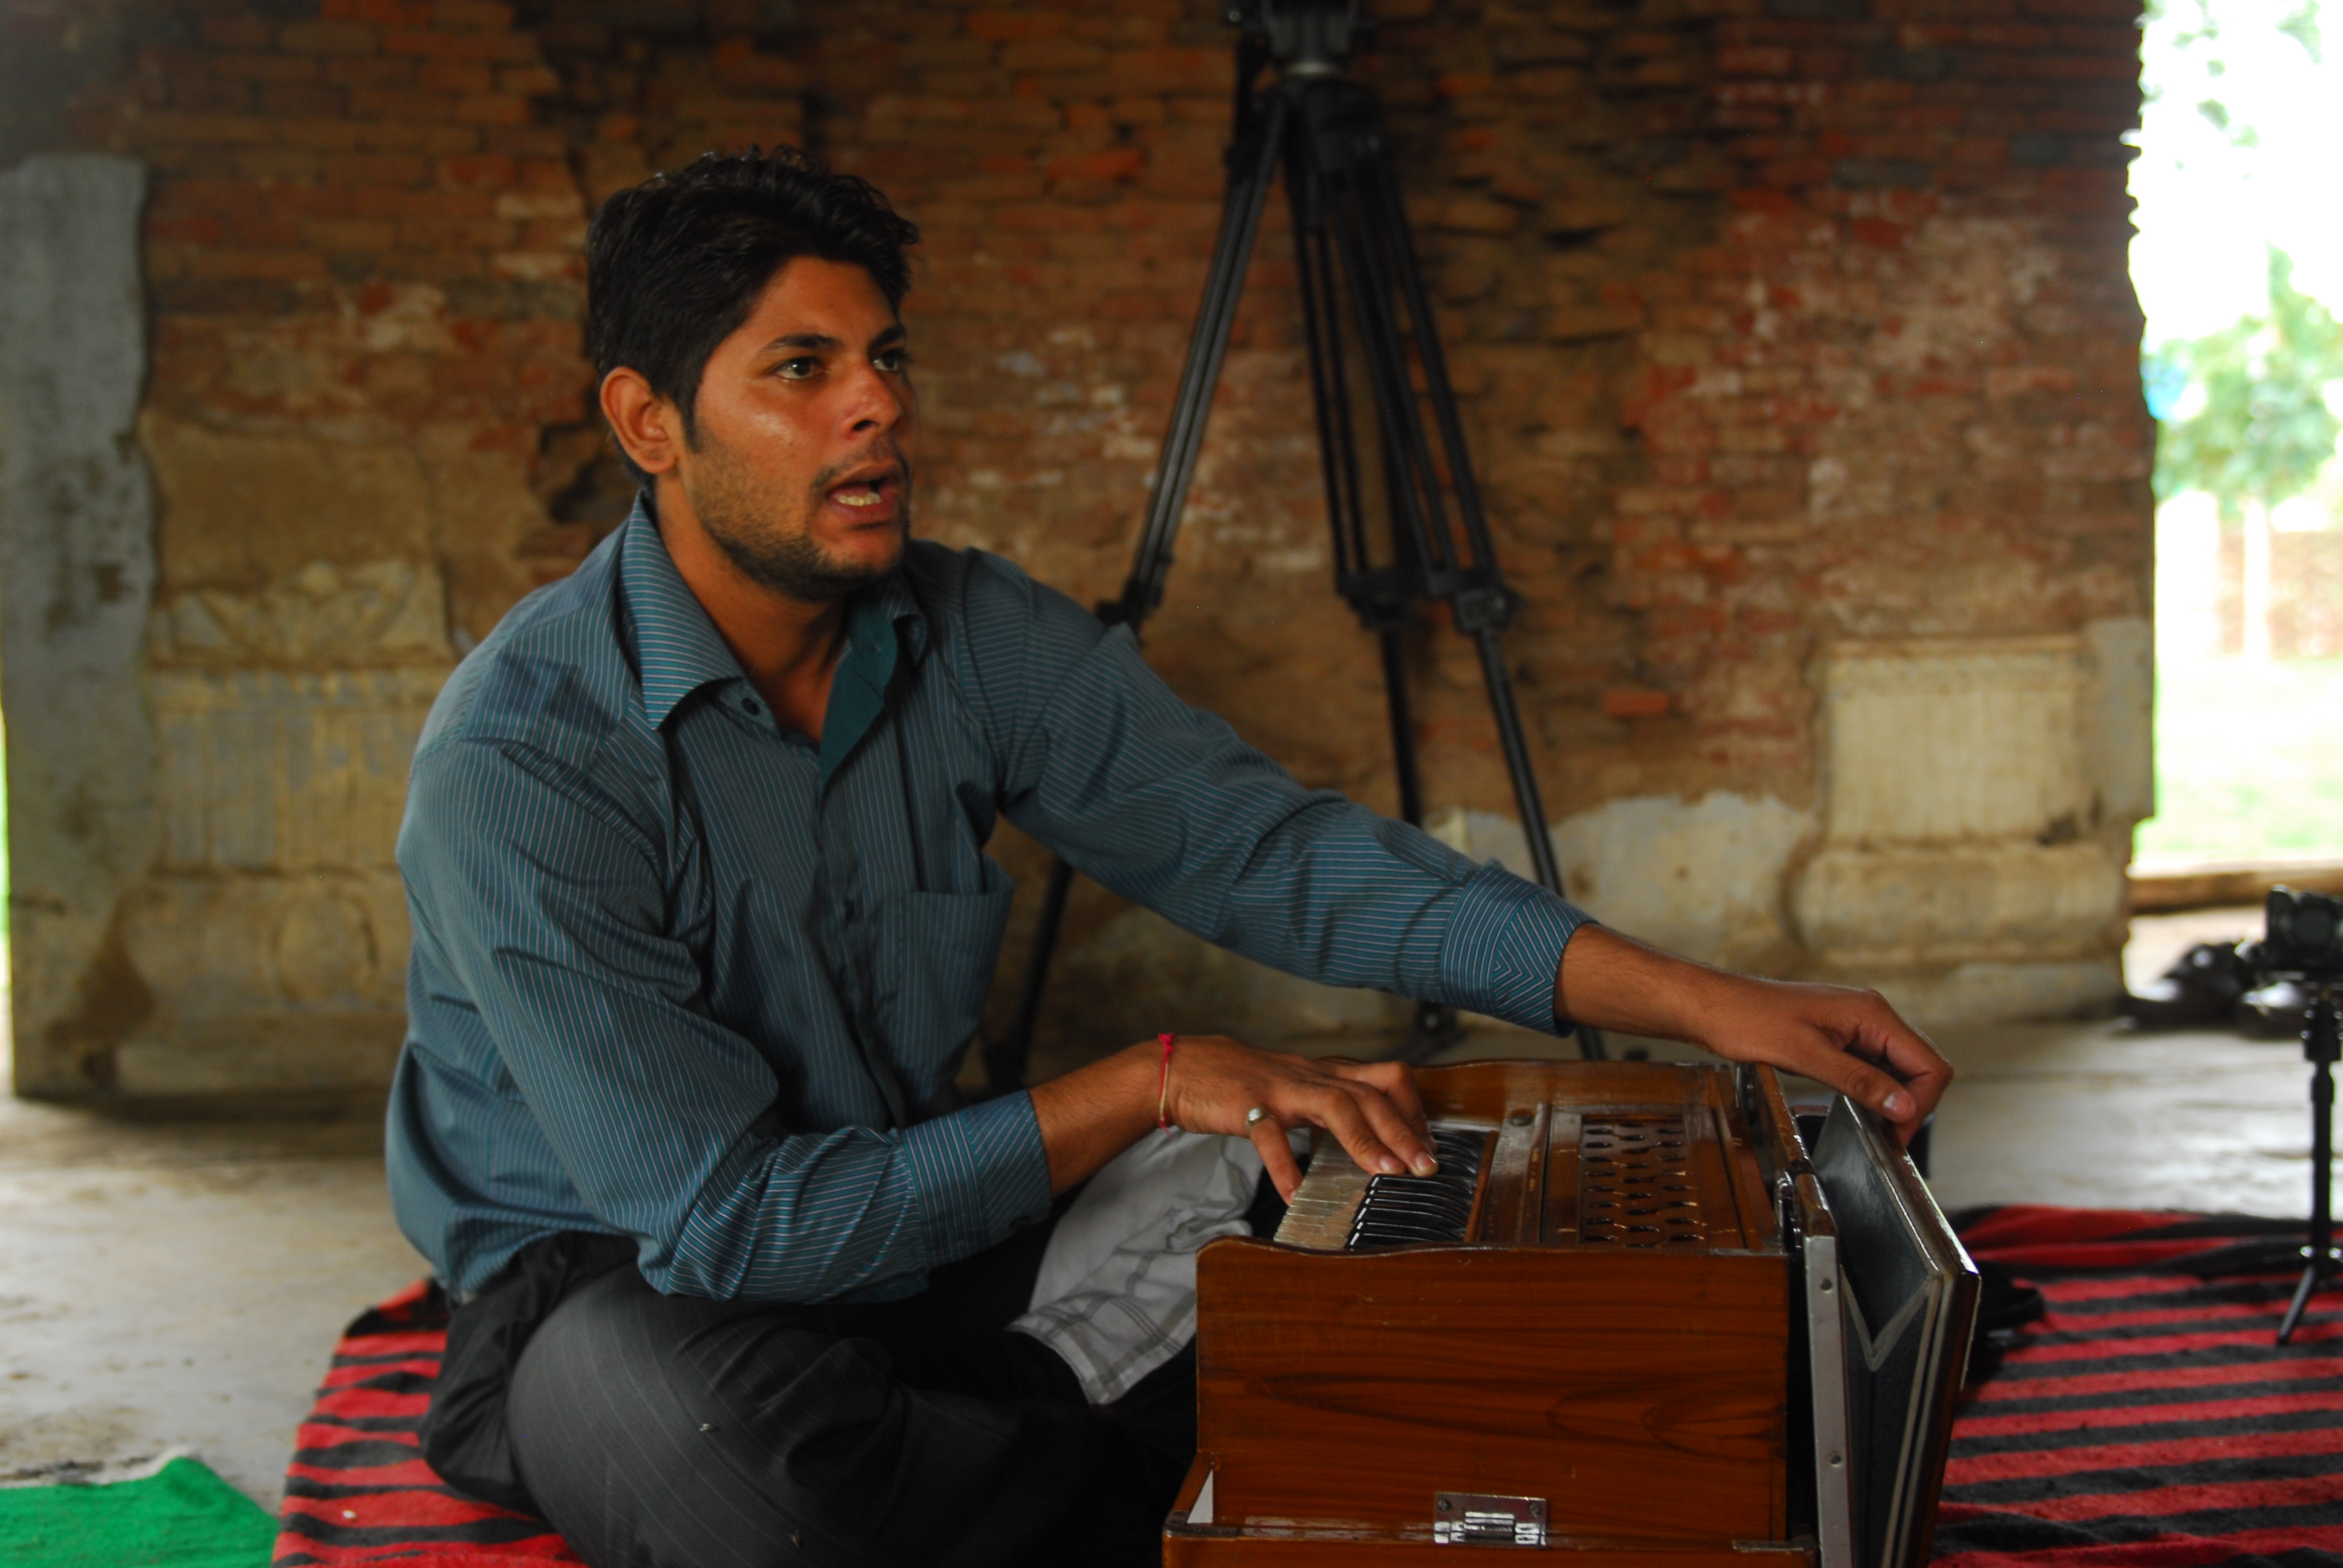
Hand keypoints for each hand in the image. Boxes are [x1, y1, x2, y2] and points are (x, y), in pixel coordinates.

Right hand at [1164, 1035, 1435, 1201]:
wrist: (1185, 1066)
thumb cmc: (1245, 1082)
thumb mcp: (1298, 1087)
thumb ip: (1332, 1104)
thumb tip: (1372, 1135)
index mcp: (1326, 1073)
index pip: (1387, 1078)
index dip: (1414, 1110)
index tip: (1428, 1145)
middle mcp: (1310, 1075)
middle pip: (1370, 1093)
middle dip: (1404, 1130)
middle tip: (1426, 1166)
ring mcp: (1280, 1088)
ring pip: (1334, 1104)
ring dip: (1365, 1139)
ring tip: (1386, 1172)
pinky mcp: (1246, 1105)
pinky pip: (1270, 1136)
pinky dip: (1285, 1167)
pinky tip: (1295, 1194)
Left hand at [1684, 974, 1952, 1145]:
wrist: (1713, 1006)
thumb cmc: (1748, 1020)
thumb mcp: (1806, 1056)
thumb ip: (1859, 1080)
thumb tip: (1904, 1106)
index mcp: (1871, 1013)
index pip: (1929, 1063)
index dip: (1922, 1103)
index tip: (1897, 1133)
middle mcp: (1871, 1014)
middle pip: (1920, 1066)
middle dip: (1911, 1104)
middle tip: (1888, 1137)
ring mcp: (1857, 1024)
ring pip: (1898, 1067)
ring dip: (1892, 1097)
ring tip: (1874, 1126)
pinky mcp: (1841, 1034)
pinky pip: (1874, 1064)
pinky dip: (1873, 1087)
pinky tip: (1858, 1105)